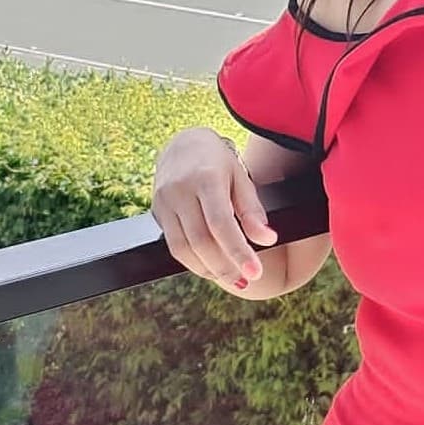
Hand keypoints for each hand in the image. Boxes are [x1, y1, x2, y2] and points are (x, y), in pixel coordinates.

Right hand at [152, 128, 277, 291]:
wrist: (182, 144)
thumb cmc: (218, 162)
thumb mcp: (241, 178)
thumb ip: (252, 210)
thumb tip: (267, 240)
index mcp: (205, 178)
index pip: (221, 223)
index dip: (238, 251)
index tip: (256, 272)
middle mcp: (180, 190)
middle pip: (200, 240)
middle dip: (225, 267)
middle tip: (247, 280)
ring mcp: (163, 201)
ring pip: (182, 248)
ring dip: (208, 269)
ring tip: (233, 278)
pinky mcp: (156, 211)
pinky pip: (173, 245)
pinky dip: (193, 261)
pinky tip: (211, 267)